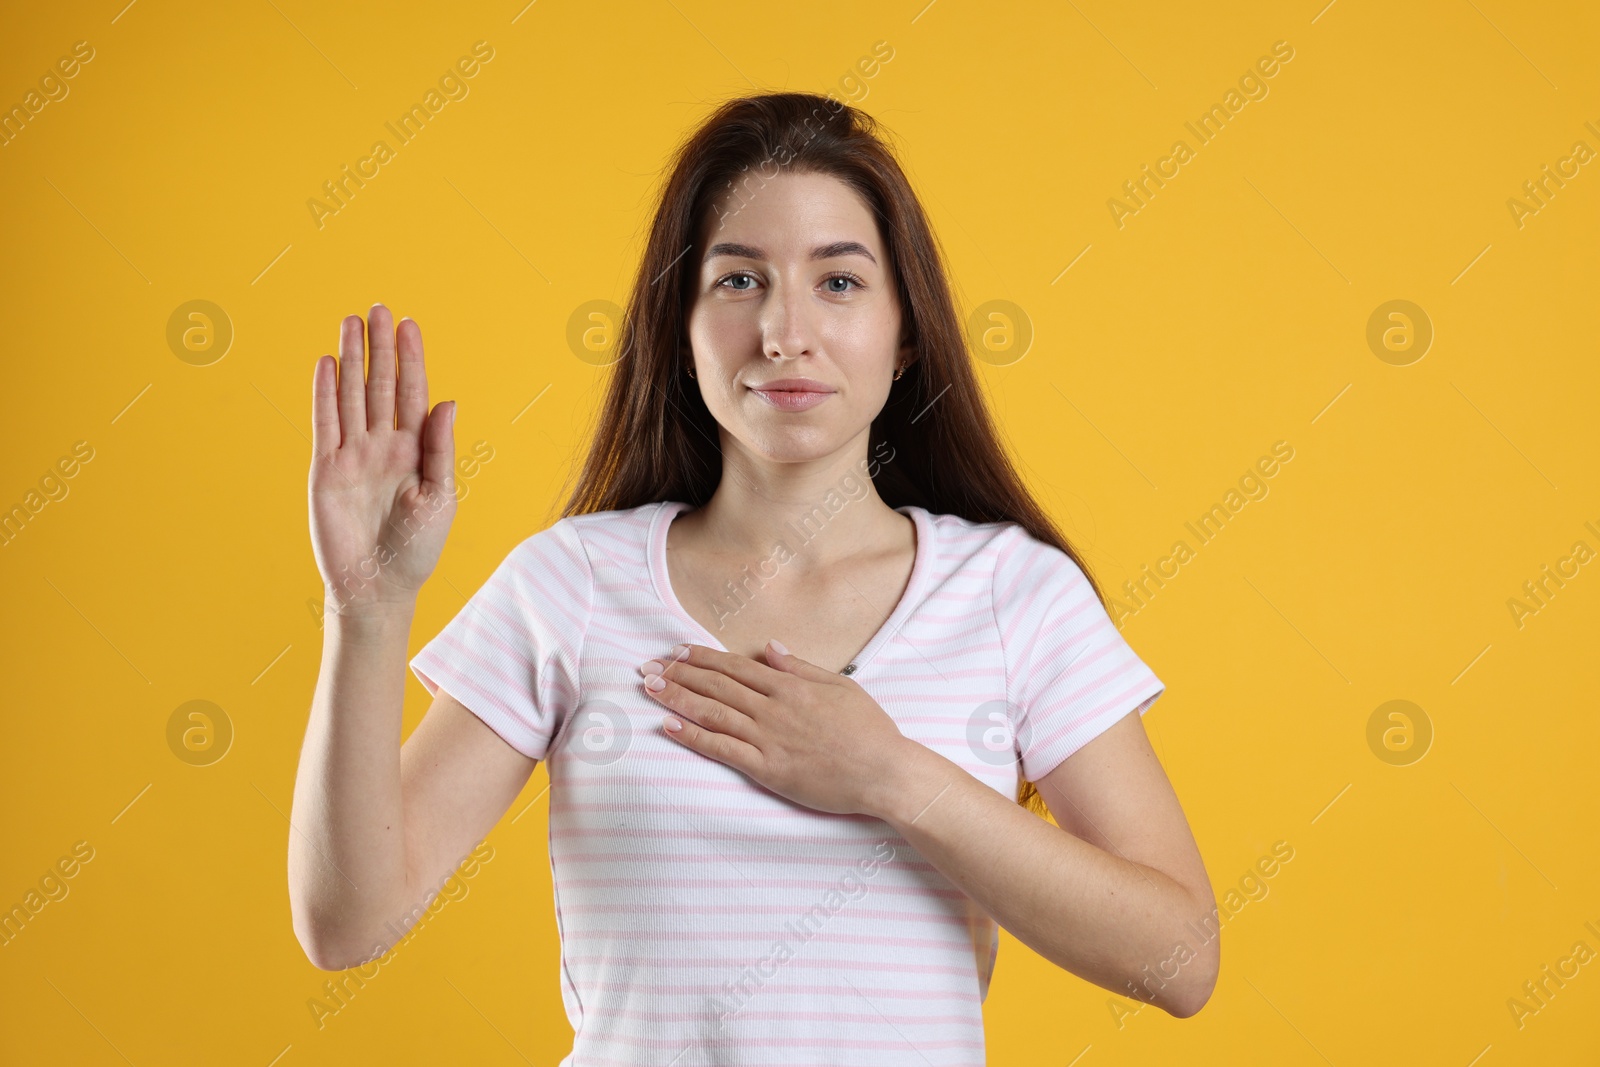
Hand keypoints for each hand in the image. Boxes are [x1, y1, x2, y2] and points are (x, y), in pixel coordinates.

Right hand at [309, 305, 455, 616]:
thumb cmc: (416, 548)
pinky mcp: (326, 469)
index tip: (410, 324)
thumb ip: (441, 449)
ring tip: (350, 321)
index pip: (412, 393)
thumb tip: (448, 401)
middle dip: (380, 347)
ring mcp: (353, 454)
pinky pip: (324, 423)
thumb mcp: (440, 497)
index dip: (411, 359)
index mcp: (415, 449)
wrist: (378, 587)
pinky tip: (324, 362)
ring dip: (349, 359)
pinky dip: (324, 393)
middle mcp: (383, 445)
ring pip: (350, 395)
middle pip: (379, 384)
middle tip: (379, 308)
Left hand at [639, 641, 915, 817]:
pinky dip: (693, 735)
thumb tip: (770, 647)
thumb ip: (800, 667)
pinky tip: (668, 725)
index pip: (736, 666)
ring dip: (677, 697)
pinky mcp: (767, 768)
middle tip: (647, 665)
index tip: (676, 650)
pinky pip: (721, 749)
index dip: (702, 657)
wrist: (884, 771)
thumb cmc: (869, 731)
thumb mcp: (840, 687)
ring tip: (649, 686)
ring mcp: (768, 738)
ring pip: (712, 712)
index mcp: (790, 686)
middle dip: (679, 673)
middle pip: (717, 685)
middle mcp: (773, 707)